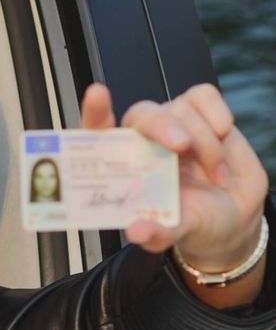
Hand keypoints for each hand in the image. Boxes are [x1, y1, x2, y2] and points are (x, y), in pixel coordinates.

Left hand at [80, 84, 268, 297]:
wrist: (234, 218)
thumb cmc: (193, 221)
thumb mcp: (175, 233)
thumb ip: (157, 233)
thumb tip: (137, 232)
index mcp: (125, 166)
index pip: (98, 134)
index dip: (94, 113)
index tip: (97, 96)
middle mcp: (143, 139)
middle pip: (142, 114)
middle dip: (161, 126)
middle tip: (182, 146)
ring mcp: (172, 122)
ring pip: (181, 110)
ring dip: (206, 143)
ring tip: (218, 177)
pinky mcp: (200, 110)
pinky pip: (204, 96)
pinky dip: (217, 115)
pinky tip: (223, 137)